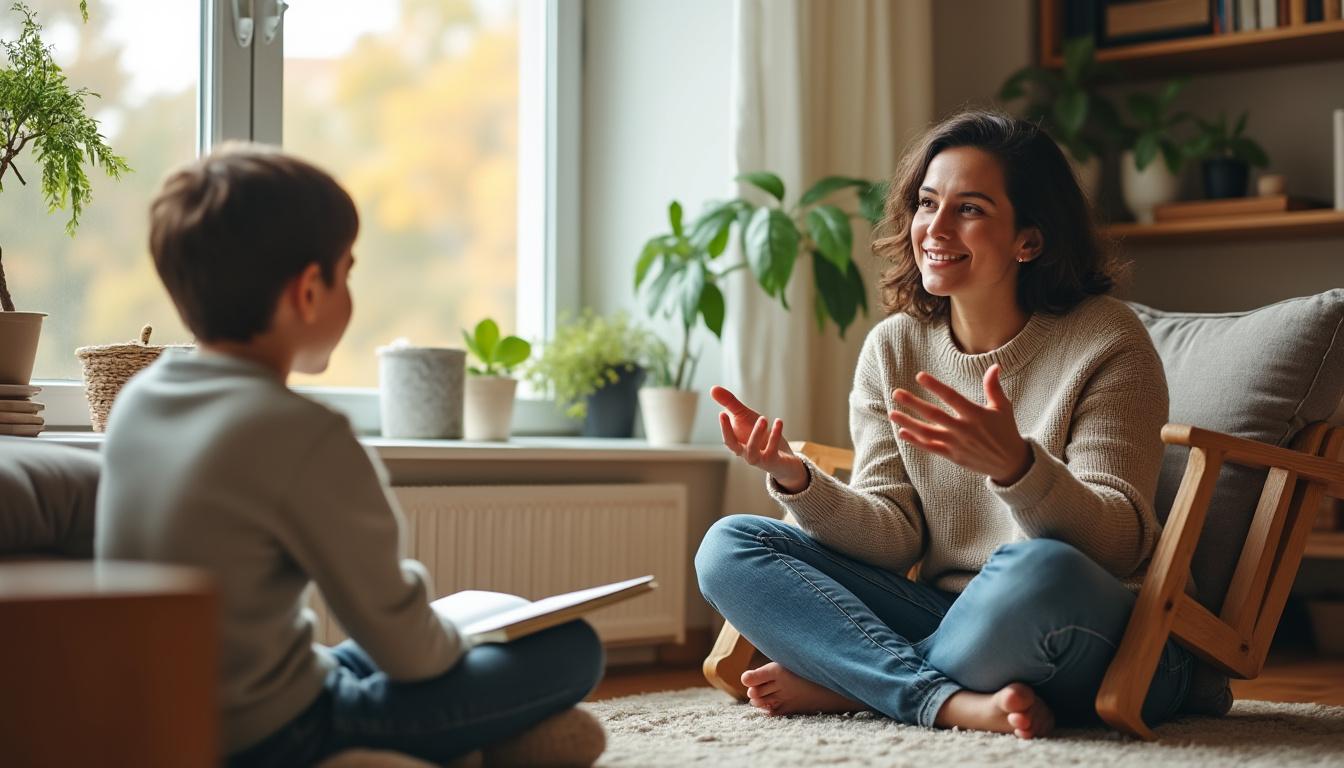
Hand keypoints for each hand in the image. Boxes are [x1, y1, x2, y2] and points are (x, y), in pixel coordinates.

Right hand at [710, 385, 808, 492]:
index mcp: (737, 444)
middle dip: (730, 431)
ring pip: (753, 450)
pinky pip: (772, 449)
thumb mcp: (745, 417)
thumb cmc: (760, 435)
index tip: (721, 413)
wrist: (782, 457)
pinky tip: (778, 421)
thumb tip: (713, 388)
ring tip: (763, 418)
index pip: (727, 438)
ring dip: (756, 434)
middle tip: (729, 413)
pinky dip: (775, 435)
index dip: (724, 427)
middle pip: (734, 446)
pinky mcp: (773, 461)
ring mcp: (759, 459)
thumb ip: (730, 403)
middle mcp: (746, 453)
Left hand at [889, 364, 1031, 485]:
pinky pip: (930, 448)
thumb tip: (994, 366)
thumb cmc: (1006, 431)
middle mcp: (963, 429)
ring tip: (892, 413)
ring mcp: (956, 444)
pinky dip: (915, 441)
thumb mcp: (1003, 408)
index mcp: (976, 415)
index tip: (919, 376)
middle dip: (913, 403)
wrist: (1010, 463)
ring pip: (927, 432)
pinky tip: (902, 432)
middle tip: (896, 393)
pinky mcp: (952, 456)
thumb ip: (994, 387)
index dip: (935, 386)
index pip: (951, 398)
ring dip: (908, 422)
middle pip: (933, 414)